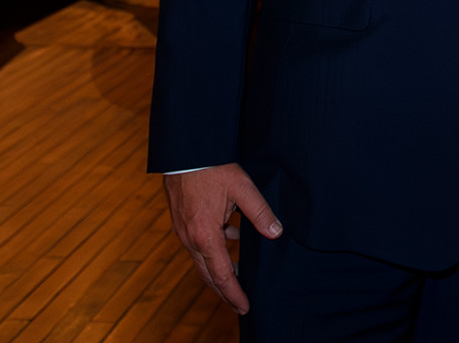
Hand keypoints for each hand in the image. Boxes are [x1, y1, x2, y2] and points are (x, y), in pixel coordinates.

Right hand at [163, 163, 282, 314]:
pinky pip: (198, 244)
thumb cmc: (211, 167)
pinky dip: (214, 249)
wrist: (184, 151)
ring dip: (219, 270)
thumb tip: (276, 233)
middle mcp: (190, 239)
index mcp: (205, 236)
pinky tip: (231, 236)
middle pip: (208, 274)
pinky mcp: (182, 221)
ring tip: (238, 276)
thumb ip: (259, 212)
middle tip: (240, 303)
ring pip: (202, 260)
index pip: (222, 275)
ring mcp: (183, 231)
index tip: (245, 307)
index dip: (234, 294)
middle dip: (225, 291)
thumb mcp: (242, 188)